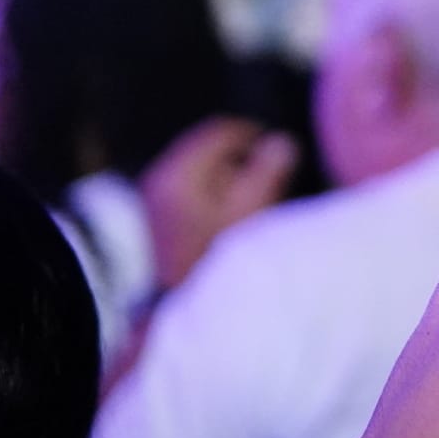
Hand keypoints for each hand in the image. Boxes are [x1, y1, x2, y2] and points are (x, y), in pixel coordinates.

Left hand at [140, 115, 297, 289]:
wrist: (177, 306)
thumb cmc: (217, 257)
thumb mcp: (251, 209)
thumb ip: (269, 170)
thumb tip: (282, 142)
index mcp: (182, 171)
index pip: (222, 131)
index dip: (255, 136)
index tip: (280, 152)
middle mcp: (162, 176)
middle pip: (210, 148)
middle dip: (243, 159)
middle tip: (270, 179)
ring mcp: (156, 197)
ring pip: (202, 169)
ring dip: (230, 177)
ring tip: (253, 200)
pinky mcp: (159, 216)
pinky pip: (192, 188)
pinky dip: (215, 192)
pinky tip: (231, 216)